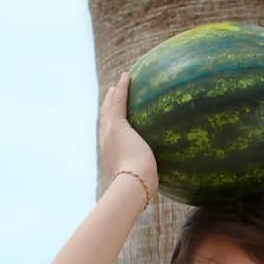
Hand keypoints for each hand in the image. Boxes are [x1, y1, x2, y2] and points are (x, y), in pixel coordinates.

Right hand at [98, 73, 158, 199]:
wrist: (133, 184)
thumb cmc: (141, 188)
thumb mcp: (144, 181)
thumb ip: (149, 177)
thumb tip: (159, 182)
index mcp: (110, 156)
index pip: (108, 138)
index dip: (109, 127)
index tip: (113, 121)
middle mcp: (106, 142)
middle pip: (104, 120)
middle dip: (106, 108)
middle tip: (110, 96)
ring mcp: (110, 132)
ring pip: (109, 109)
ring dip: (113, 95)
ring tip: (117, 84)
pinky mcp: (118, 125)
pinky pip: (119, 101)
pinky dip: (121, 88)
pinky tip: (127, 75)